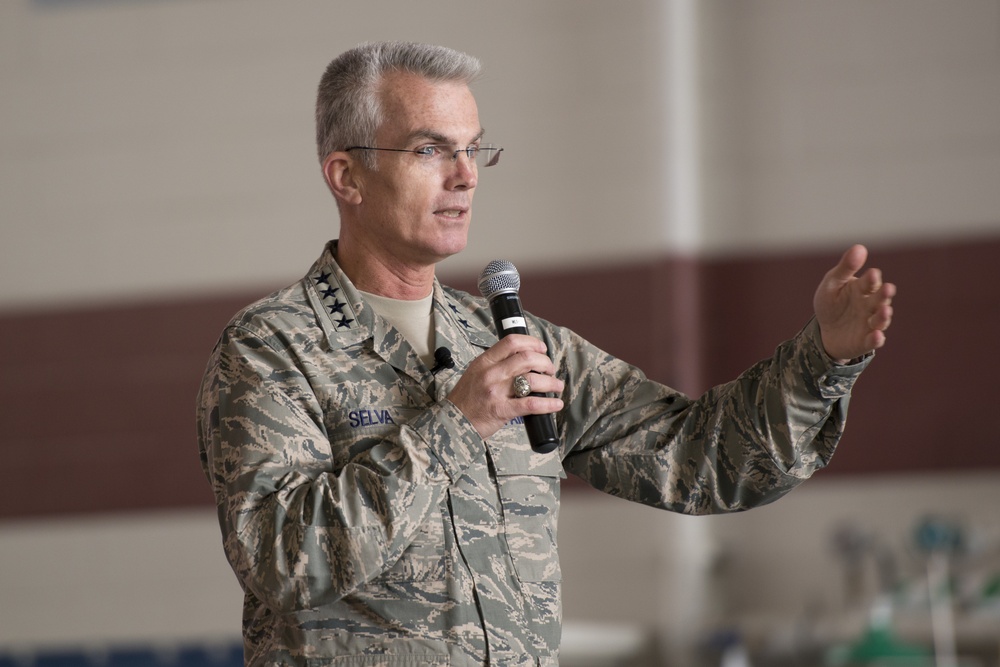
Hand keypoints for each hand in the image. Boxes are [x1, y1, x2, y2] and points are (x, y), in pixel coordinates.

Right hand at [446, 334, 564, 438]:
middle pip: (527, 358)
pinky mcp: (502, 410)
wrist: (452, 422)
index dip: (532, 342)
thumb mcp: (476, 373)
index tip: (542, 348)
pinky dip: (548, 404)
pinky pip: (531, 404)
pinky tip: (555, 404)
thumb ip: (496, 364)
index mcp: (484, 361)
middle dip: (545, 362)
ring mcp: (496, 391)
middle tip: (550, 369)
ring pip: (532, 379)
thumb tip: (523, 359)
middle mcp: (491, 373)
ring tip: (557, 386)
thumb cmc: (466, 399)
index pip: (511, 342)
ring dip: (550, 382)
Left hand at [813, 244, 895, 362]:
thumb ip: (846, 268)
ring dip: (883, 316)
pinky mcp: (865, 341)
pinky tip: (876, 336)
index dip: (872, 279)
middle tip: (887, 289)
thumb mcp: (832, 284)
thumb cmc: (831, 303)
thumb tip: (860, 247)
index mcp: (863, 289)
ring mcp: (870, 323)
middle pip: (879, 299)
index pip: (870, 282)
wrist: (825, 331)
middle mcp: (871, 305)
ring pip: (880, 319)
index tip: (872, 274)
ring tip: (884, 311)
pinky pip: (873, 341)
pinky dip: (876, 339)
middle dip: (883, 295)